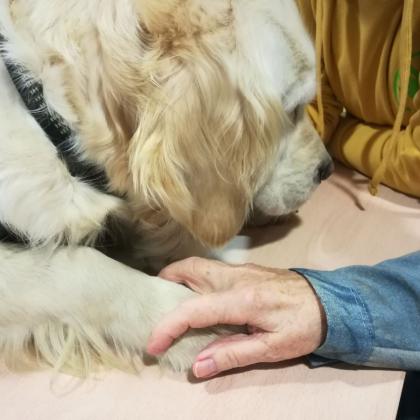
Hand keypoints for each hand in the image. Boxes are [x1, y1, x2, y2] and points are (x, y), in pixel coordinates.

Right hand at [147, 258, 326, 378]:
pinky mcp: (246, 268)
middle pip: (190, 268)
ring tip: (170, 298)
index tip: (153, 346)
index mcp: (243, 300)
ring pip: (199, 264)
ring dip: (179, 276)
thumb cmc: (304, 326)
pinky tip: (198, 294)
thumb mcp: (273, 348)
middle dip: (165, 282)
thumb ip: (233, 354)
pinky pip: (211, 268)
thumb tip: (198, 367)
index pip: (193, 310)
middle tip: (155, 305)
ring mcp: (241, 268)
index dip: (168, 327)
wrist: (330, 301)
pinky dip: (194, 276)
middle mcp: (236, 277)